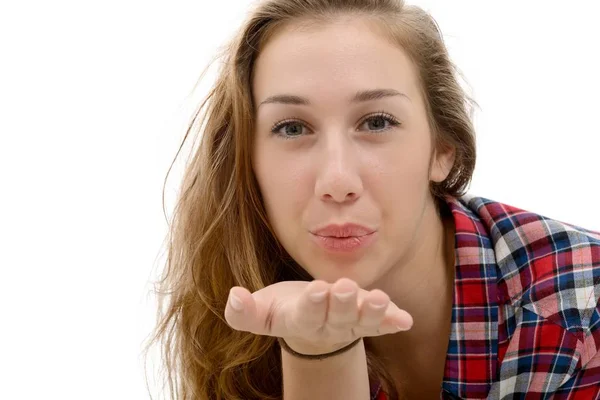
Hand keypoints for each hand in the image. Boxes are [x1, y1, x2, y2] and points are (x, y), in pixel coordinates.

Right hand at [224, 278, 412, 354]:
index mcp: (300, 320)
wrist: (311, 327)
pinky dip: (392, 321)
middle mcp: (328, 324)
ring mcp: (350, 323)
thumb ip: (243, 312)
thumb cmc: (284, 310)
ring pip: (362, 320)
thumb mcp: (260, 313)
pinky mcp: (367, 320)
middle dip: (341, 302)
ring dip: (372, 312)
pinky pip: (381, 324)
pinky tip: (404, 319)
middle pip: (337, 315)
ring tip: (379, 299)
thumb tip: (234, 296)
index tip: (316, 290)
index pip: (306, 314)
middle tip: (343, 287)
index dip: (312, 304)